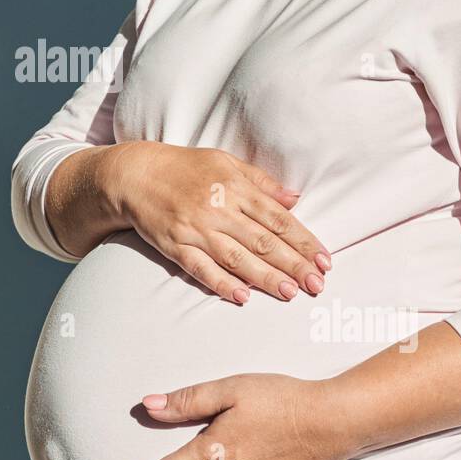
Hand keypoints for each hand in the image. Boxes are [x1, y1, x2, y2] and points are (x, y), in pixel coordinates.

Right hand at [108, 143, 331, 303]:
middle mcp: (218, 208)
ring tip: (289, 293)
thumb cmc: (186, 168)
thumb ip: (261, 182)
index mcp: (235, 186)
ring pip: (236, 258)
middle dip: (293, 264)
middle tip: (316, 285)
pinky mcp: (174, 245)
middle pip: (262, 241)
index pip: (277, 218)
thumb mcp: (226, 163)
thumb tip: (295, 199)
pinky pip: (201, 268)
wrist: (135, 173)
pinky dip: (221, 283)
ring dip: (265, 278)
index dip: (303, 241)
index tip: (324, 260)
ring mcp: (195, 228)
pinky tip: (242, 296)